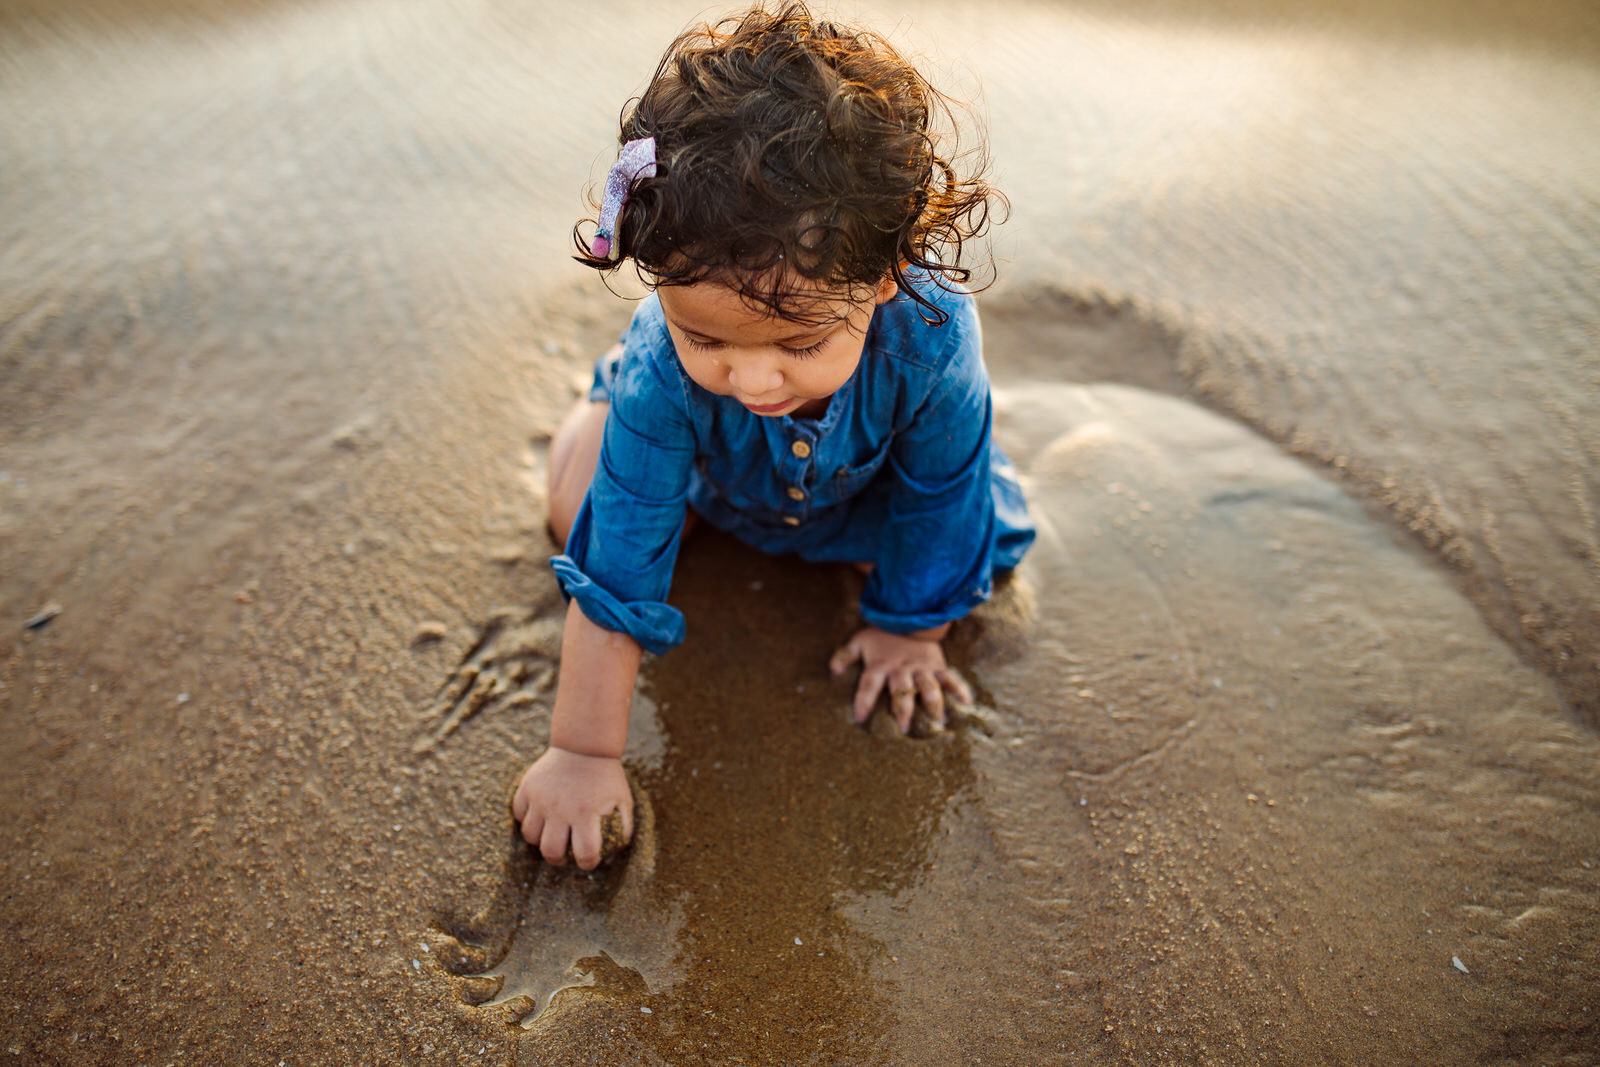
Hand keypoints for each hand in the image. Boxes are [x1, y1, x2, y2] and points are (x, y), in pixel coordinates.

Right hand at [511, 746, 632, 869]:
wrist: (584, 745)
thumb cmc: (606, 778)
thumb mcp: (623, 802)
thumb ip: (622, 831)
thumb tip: (610, 858)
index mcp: (586, 813)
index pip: (585, 854)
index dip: (588, 863)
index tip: (590, 859)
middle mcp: (560, 809)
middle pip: (550, 852)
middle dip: (559, 860)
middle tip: (565, 855)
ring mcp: (540, 798)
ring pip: (530, 836)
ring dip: (541, 840)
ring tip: (552, 834)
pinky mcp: (527, 787)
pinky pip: (519, 814)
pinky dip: (528, 820)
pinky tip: (541, 816)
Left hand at [828, 625, 972, 733]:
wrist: (908, 614)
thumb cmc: (881, 634)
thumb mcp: (859, 641)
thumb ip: (844, 656)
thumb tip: (831, 672)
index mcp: (880, 664)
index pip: (869, 684)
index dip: (864, 700)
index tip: (860, 717)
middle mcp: (901, 668)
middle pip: (901, 690)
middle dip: (902, 709)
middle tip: (904, 729)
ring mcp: (921, 667)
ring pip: (928, 686)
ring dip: (932, 704)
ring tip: (936, 721)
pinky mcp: (937, 665)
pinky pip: (950, 678)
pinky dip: (959, 690)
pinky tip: (965, 703)